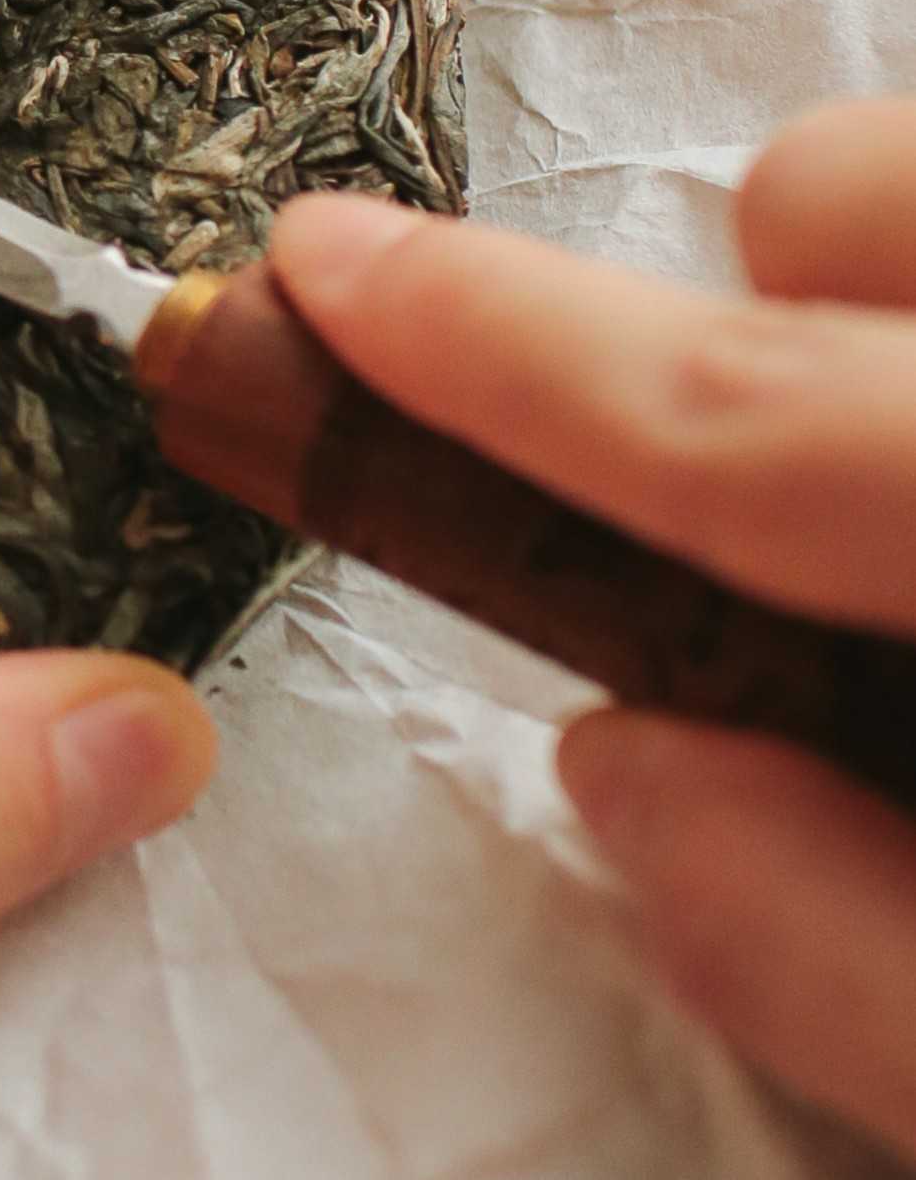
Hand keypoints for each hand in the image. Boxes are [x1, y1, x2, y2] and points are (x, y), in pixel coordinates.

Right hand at [269, 108, 915, 1163]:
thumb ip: (863, 979)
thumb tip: (625, 769)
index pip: (759, 422)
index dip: (501, 346)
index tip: (323, 272)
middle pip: (864, 200)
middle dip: (750, 296)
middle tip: (752, 519)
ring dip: (860, 331)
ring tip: (871, 529)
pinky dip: (907, 368)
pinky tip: (913, 532)